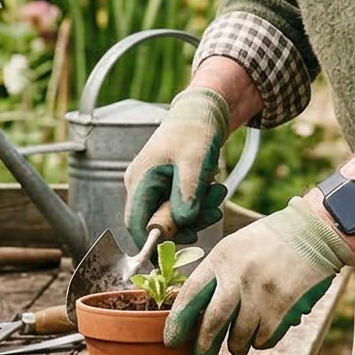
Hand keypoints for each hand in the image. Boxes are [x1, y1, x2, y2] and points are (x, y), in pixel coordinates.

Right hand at [123, 86, 231, 245]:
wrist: (202, 113)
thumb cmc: (194, 130)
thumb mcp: (194, 160)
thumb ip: (187, 192)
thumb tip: (183, 224)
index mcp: (140, 180)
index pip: (136, 224)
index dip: (155, 240)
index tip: (185, 242)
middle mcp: (142, 186)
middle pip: (159, 223)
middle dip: (189, 222)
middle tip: (214, 211)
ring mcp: (154, 188)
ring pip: (173, 218)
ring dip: (198, 212)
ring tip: (218, 192)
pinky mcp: (167, 188)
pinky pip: (181, 208)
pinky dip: (199, 204)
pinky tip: (213, 189)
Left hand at [164, 195, 354, 354]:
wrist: (315, 231)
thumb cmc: (272, 240)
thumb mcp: (237, 245)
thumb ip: (218, 273)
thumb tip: (197, 311)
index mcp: (222, 257)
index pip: (190, 295)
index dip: (177, 322)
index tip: (171, 340)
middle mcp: (239, 275)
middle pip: (212, 324)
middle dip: (203, 349)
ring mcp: (261, 293)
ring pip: (239, 337)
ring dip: (237, 346)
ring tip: (239, 342)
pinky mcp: (283, 307)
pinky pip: (264, 339)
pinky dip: (261, 341)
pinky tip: (264, 331)